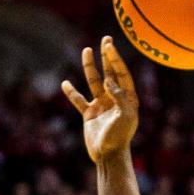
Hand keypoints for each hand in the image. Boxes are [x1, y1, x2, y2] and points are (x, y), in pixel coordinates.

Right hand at [62, 37, 138, 162]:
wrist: (108, 155)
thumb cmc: (120, 137)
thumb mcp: (125, 116)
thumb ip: (119, 97)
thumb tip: (108, 81)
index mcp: (128, 99)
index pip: (121, 74)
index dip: (115, 59)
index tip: (108, 45)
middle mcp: (115, 99)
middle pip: (110, 73)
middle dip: (107, 56)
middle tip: (106, 39)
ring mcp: (102, 106)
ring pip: (94, 82)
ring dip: (90, 67)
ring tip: (86, 50)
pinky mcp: (90, 114)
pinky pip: (79, 100)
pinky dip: (72, 92)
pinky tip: (65, 83)